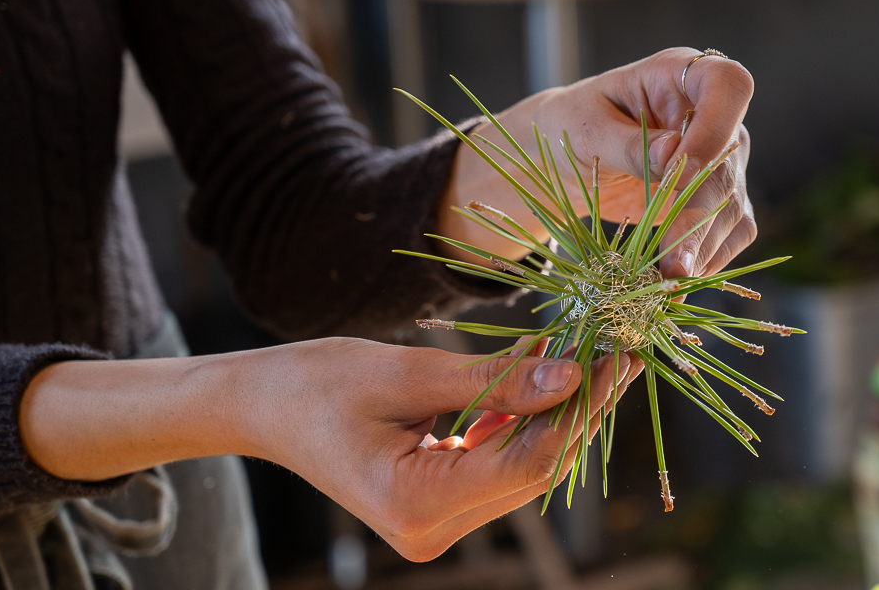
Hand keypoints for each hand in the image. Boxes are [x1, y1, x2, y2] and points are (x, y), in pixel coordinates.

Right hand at [21, 338, 642, 562]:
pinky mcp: (437, 500)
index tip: (618, 356)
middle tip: (615, 347)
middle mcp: (433, 530)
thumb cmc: (316, 383)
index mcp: (419, 505)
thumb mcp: (407, 372)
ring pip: (521, 464)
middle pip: (533, 467)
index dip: (581, 408)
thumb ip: (493, 380)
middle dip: (577, 407)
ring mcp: (435, 522)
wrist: (260, 405)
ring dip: (553, 408)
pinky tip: (541, 368)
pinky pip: (496, 459)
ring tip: (587, 349)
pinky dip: (520, 417)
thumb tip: (572, 374)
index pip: (529, 460)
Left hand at [440, 48, 755, 277]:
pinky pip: (732, 230)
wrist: (564, 160)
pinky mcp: (716, 198)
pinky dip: (709, 257)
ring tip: (670, 282)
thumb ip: (626, 143)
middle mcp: (711, 114)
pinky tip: (678, 278)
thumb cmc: (569, 127)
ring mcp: (721, 158)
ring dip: (704, 246)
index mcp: (679, 75)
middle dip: (700, 212)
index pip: (727, 85)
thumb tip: (674, 153)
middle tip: (674, 260)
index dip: (716, 126)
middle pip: (730, 158)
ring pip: (733, 202)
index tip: (682, 169)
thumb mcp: (584, 130)